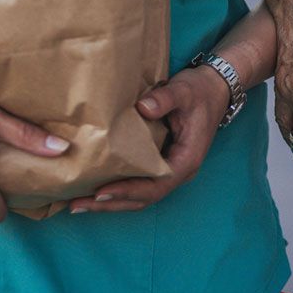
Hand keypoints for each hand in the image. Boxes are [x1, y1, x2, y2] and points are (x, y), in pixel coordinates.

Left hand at [68, 66, 229, 213]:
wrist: (214, 88)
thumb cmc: (200, 90)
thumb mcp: (184, 91)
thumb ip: (165, 99)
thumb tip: (142, 108)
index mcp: (186, 160)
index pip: (156, 185)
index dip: (128, 191)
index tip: (101, 191)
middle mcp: (179, 172)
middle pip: (143, 199)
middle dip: (111, 203)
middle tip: (78, 204)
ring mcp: (171, 169)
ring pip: (140, 196)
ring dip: (111, 201)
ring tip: (79, 203)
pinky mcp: (162, 163)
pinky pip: (140, 183)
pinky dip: (119, 189)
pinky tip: (96, 187)